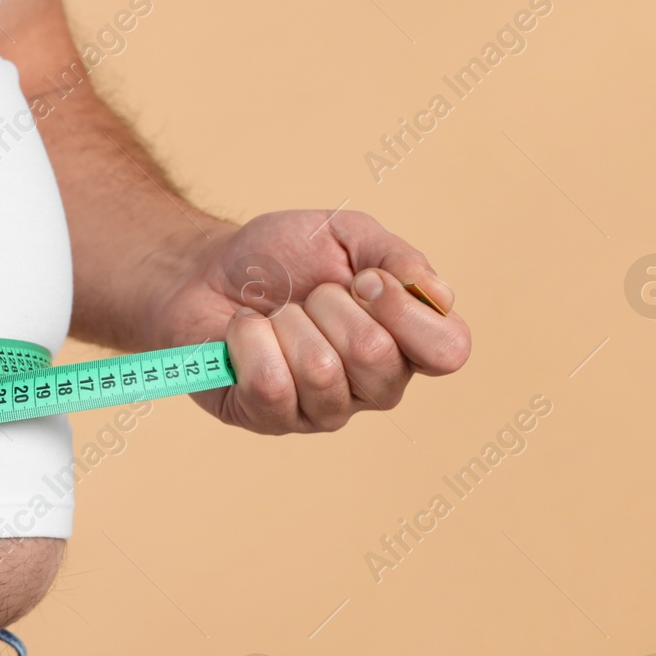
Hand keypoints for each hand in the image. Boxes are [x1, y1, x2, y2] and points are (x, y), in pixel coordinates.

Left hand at [159, 209, 470, 433]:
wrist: (206, 269)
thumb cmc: (282, 257)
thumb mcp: (345, 235)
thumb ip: (396, 256)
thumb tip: (436, 293)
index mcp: (405, 341)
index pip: (449, 352)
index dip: (406, 312)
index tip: (363, 279)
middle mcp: (373, 385)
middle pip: (378, 358)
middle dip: (330, 306)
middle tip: (307, 295)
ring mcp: (323, 410)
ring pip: (321, 372)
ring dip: (287, 323)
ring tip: (275, 314)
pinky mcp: (269, 419)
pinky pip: (270, 385)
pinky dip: (248, 340)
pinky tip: (245, 333)